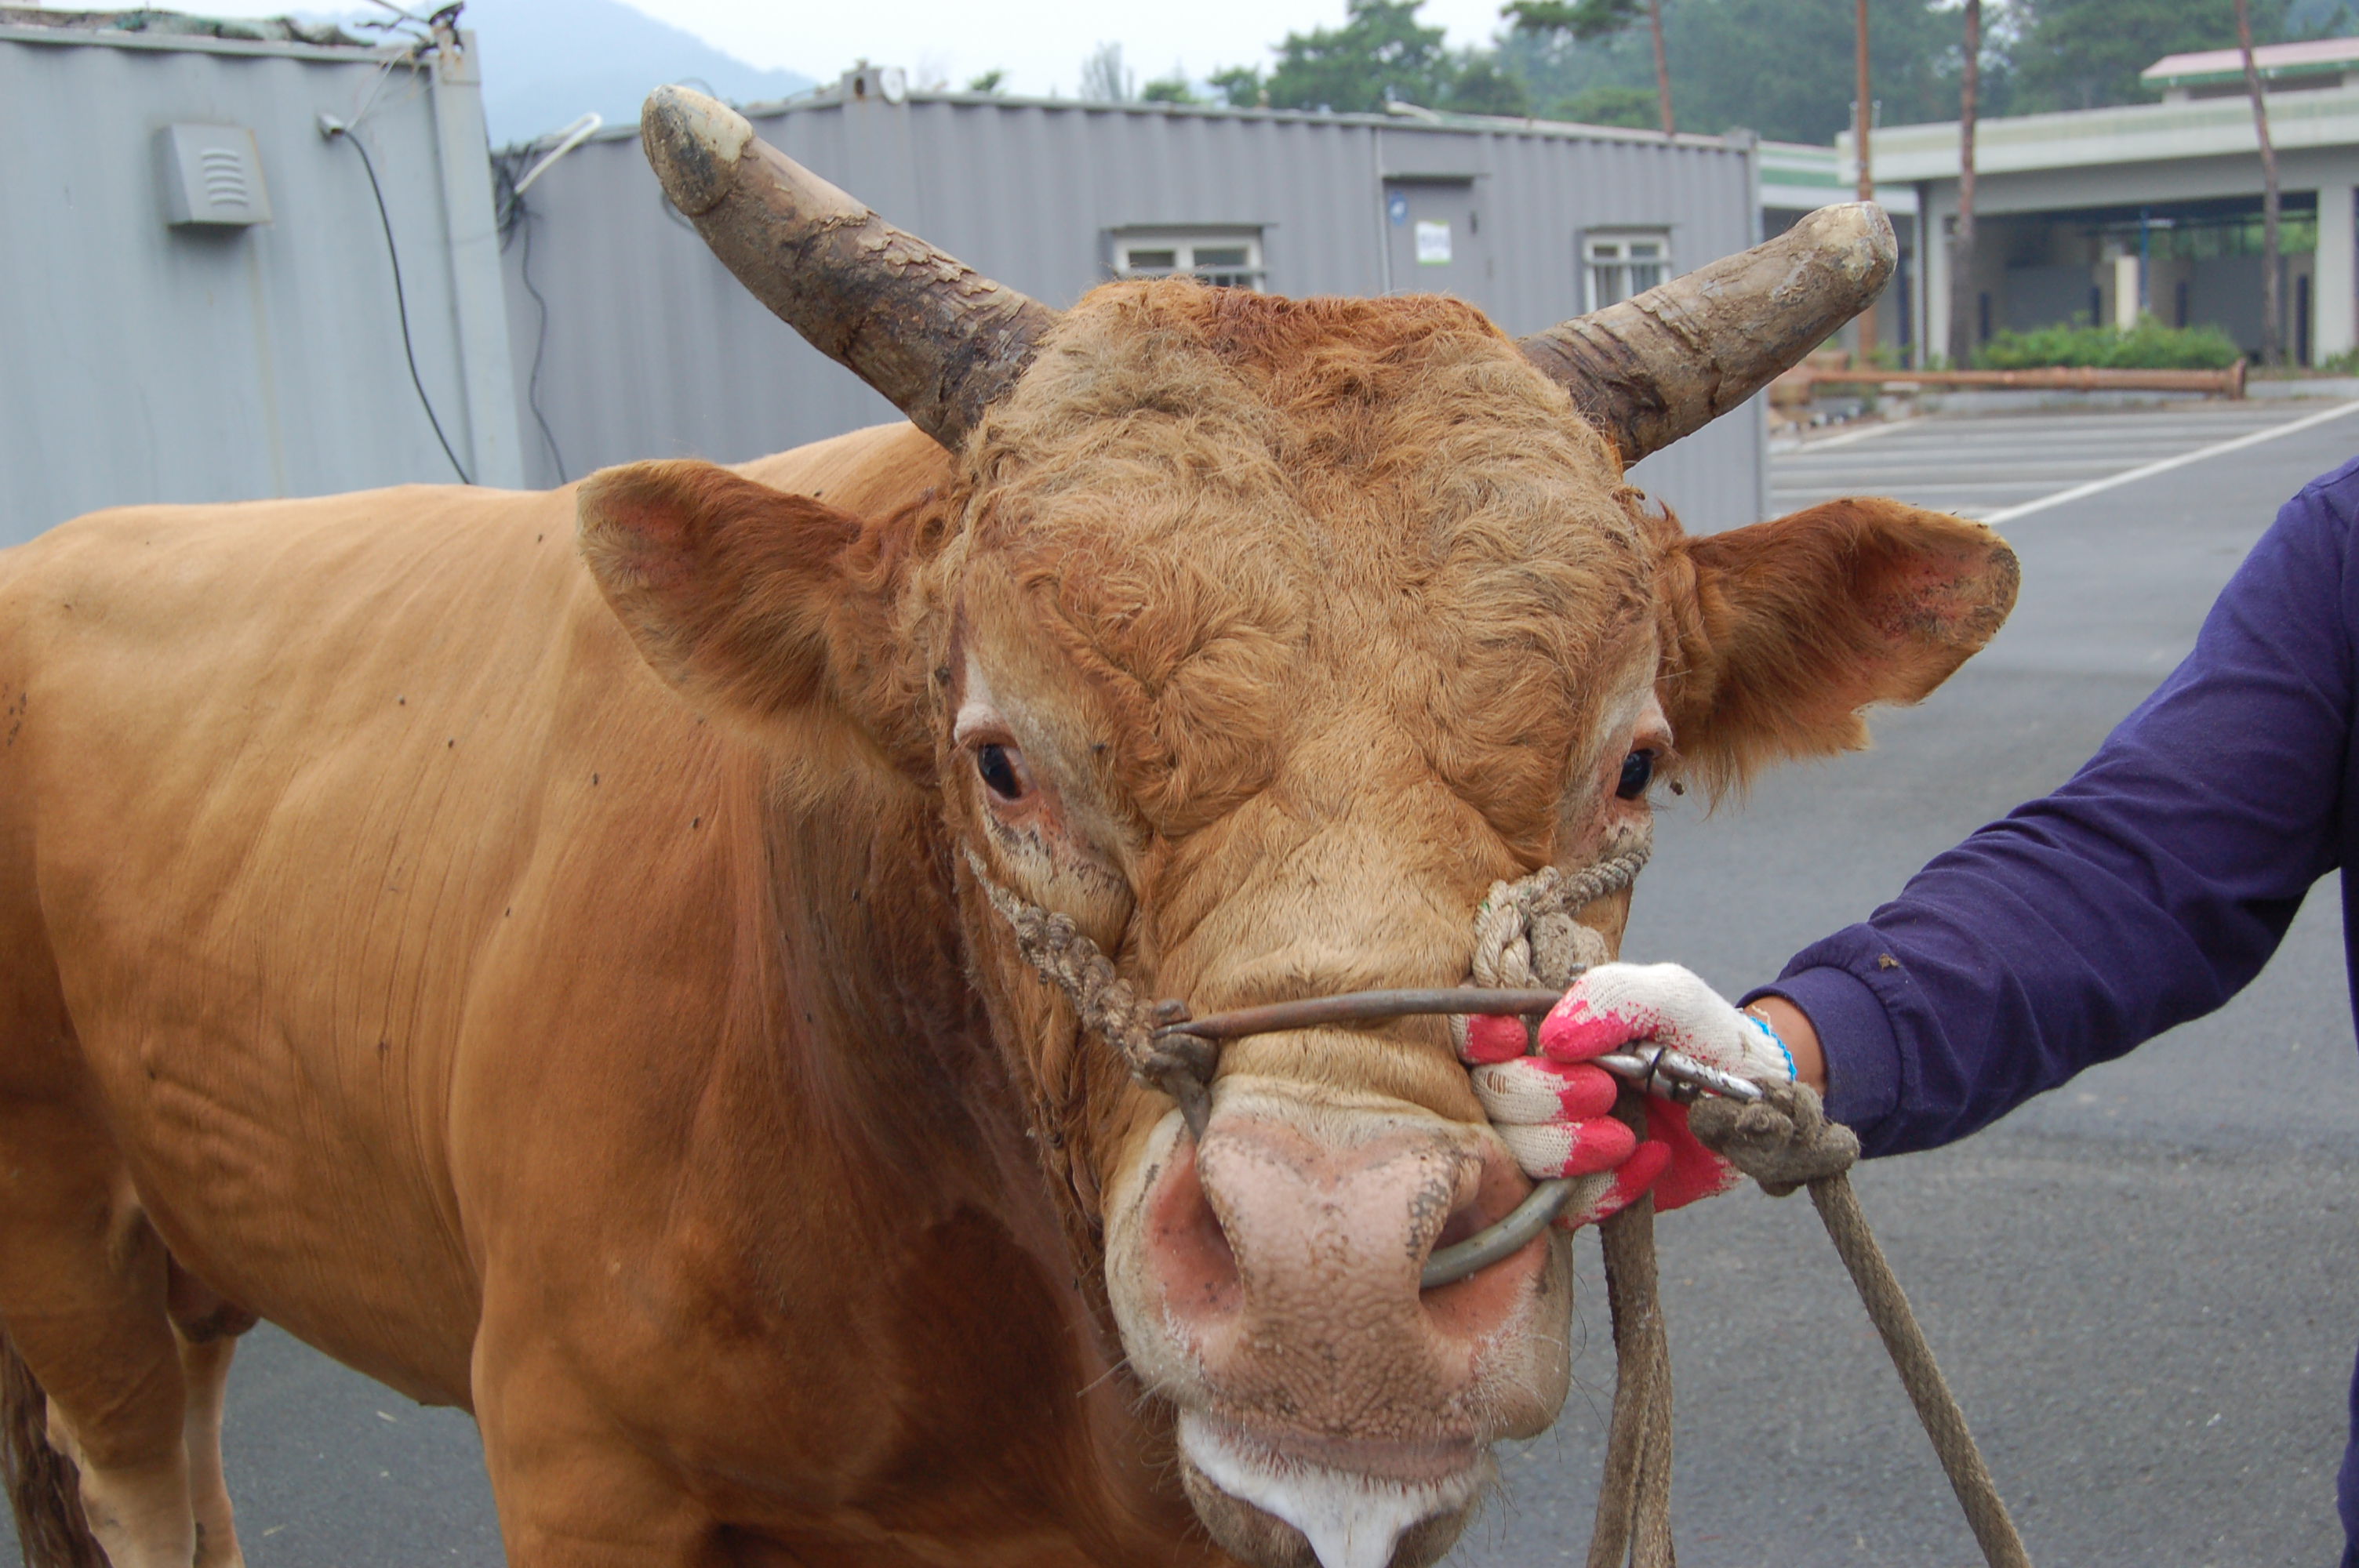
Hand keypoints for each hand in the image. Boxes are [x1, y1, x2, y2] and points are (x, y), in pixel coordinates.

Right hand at [1464, 963, 1796, 1215]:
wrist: (1757, 1100)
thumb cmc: (1705, 1035)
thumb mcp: (1670, 996)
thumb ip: (1613, 996)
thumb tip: (1552, 1038)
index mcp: (1542, 1029)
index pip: (1474, 1032)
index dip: (1478, 1036)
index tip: (1514, 1039)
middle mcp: (1534, 1085)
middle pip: (1490, 1095)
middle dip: (1541, 1096)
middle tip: (1604, 1092)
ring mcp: (1554, 1142)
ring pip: (1517, 1155)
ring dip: (1564, 1149)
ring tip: (1624, 1137)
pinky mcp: (1583, 1191)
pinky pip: (1565, 1207)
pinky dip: (1605, 1189)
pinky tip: (1650, 1160)